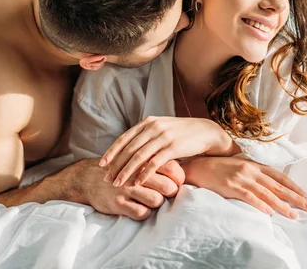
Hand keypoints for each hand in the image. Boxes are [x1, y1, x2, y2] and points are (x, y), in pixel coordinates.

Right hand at [69, 158, 183, 220]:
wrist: (88, 178)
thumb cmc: (119, 168)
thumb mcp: (135, 158)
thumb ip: (154, 160)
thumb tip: (180, 168)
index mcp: (142, 159)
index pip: (172, 168)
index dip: (178, 178)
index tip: (176, 182)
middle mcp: (136, 172)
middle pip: (167, 186)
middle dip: (171, 193)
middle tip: (167, 194)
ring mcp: (127, 188)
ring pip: (156, 200)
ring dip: (158, 203)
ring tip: (153, 199)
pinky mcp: (118, 203)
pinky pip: (142, 213)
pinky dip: (145, 213)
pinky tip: (140, 207)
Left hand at [99, 116, 236, 186]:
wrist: (204, 131)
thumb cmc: (180, 133)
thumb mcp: (161, 128)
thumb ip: (146, 134)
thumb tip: (128, 147)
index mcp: (148, 122)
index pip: (124, 138)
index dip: (112, 152)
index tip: (101, 164)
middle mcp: (153, 127)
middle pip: (129, 149)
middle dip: (116, 165)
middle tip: (106, 179)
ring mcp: (163, 137)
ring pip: (139, 157)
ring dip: (126, 172)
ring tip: (118, 184)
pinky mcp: (173, 147)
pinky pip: (155, 162)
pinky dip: (144, 173)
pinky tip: (137, 183)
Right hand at [182, 156, 306, 219]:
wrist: (197, 166)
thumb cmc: (217, 167)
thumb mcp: (238, 166)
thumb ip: (253, 172)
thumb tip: (268, 184)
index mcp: (253, 164)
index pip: (278, 175)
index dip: (293, 186)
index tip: (305, 195)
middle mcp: (249, 169)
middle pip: (276, 185)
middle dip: (294, 196)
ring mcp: (240, 177)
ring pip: (266, 192)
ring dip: (281, 204)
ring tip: (293, 214)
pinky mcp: (230, 186)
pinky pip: (248, 196)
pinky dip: (259, 204)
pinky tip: (269, 212)